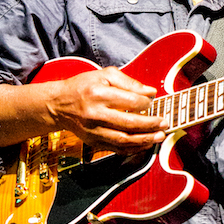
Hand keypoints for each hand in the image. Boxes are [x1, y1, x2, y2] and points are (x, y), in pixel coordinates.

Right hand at [47, 67, 169, 153]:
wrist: (59, 105)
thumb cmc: (83, 87)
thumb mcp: (104, 75)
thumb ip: (129, 82)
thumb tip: (151, 92)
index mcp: (98, 94)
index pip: (129, 101)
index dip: (145, 103)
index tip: (153, 101)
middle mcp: (95, 114)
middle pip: (128, 123)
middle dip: (150, 125)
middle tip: (164, 123)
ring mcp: (94, 130)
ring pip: (123, 140)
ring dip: (144, 140)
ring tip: (159, 136)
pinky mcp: (93, 142)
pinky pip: (116, 148)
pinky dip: (133, 148)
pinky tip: (144, 144)